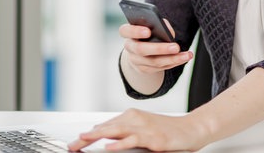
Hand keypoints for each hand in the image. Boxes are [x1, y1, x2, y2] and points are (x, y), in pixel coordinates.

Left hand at [67, 109, 210, 151]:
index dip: (88, 135)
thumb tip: (105, 138)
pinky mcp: (153, 137)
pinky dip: (120, 143)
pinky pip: (133, 140)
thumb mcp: (144, 130)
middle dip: (87, 137)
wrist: (192, 129)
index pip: (105, 125)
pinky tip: (110, 147)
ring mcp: (144, 127)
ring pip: (116, 131)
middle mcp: (136, 119)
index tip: (74, 144)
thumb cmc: (169, 130)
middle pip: (106, 127)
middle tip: (71, 145)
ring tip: (82, 141)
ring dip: (97, 136)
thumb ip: (125, 133)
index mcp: (131, 116)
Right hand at [120, 20, 192, 74]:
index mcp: (128, 32)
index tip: (148, 31)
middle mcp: (129, 47)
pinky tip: (184, 58)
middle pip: (141, 50)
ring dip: (172, 59)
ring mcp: (136, 60)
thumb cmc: (148, 31)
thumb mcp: (151, 24)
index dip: (135, 31)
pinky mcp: (144, 69)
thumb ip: (158, 24)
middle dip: (160, 49)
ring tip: (186, 55)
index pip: (125, 31)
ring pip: (153, 62)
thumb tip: (168, 31)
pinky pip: (160, 68)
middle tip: (175, 47)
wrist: (140, 49)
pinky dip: (174, 62)